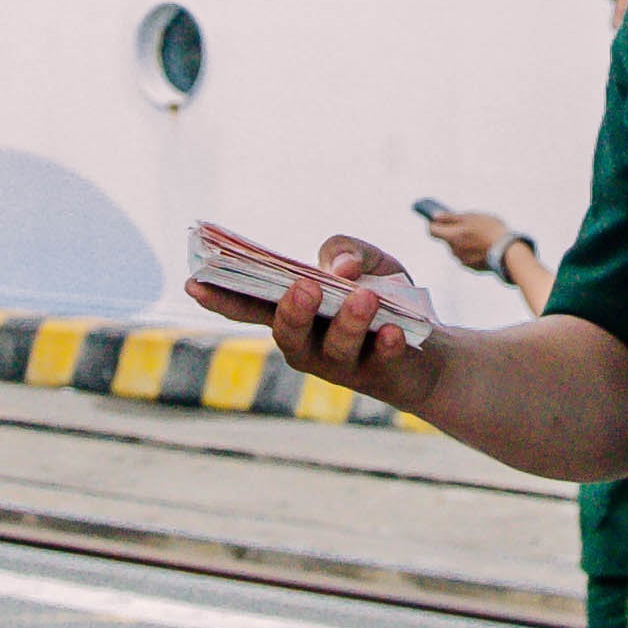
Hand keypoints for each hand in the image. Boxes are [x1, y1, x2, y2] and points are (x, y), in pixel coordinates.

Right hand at [191, 238, 436, 402]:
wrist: (432, 351)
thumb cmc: (385, 302)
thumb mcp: (369, 263)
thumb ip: (347, 250)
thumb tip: (339, 267)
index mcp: (296, 313)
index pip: (253, 305)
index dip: (222, 297)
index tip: (194, 284)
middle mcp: (309, 344)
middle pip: (287, 334)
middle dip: (292, 312)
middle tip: (304, 287)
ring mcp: (342, 365)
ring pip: (334, 348)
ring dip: (348, 320)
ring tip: (365, 297)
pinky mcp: (379, 377)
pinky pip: (379, 360)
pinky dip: (386, 344)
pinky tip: (393, 331)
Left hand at [417, 204, 511, 275]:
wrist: (509, 251)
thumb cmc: (490, 230)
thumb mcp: (471, 217)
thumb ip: (451, 218)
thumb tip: (435, 217)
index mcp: (452, 237)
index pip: (432, 230)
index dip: (433, 223)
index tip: (438, 219)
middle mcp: (454, 251)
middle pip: (447, 240)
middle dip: (453, 232)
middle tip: (467, 225)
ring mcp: (463, 261)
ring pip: (458, 248)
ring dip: (464, 242)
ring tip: (480, 235)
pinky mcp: (473, 268)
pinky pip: (467, 257)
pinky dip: (472, 251)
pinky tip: (485, 246)